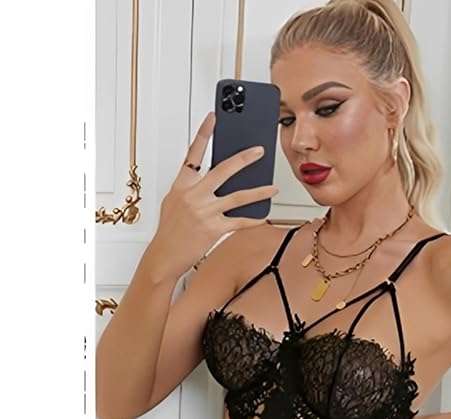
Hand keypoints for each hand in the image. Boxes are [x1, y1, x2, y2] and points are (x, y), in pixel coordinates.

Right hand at [147, 112, 279, 280]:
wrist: (164, 255)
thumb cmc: (170, 230)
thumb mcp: (175, 202)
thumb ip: (194, 188)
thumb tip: (218, 181)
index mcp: (182, 184)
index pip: (193, 153)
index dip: (203, 134)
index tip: (213, 118)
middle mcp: (194, 195)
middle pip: (223, 170)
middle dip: (244, 159)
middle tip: (259, 150)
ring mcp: (204, 211)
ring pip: (238, 197)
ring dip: (259, 192)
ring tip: (273, 188)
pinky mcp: (214, 228)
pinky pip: (240, 222)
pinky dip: (254, 219)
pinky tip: (264, 215)